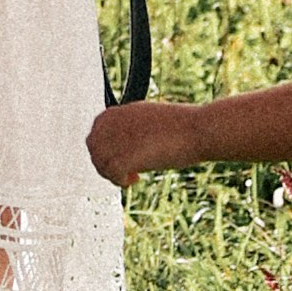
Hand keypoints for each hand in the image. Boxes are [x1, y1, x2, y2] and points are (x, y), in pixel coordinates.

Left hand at [87, 99, 214, 186]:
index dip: (105, 147)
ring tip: (131, 176)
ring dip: (112, 173)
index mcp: (120, 110)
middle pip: (94, 147)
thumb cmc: (182, 128)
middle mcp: (114, 122)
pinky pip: (111, 172)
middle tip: (125, 170)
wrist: (197, 129)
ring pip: (99, 161)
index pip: (96, 130)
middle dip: (106, 161)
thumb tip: (125, 145)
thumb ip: (132, 129)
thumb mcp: (149, 121)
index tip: (121, 156)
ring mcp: (118, 138)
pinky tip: (135, 179)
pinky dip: (120, 180)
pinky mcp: (125, 156)